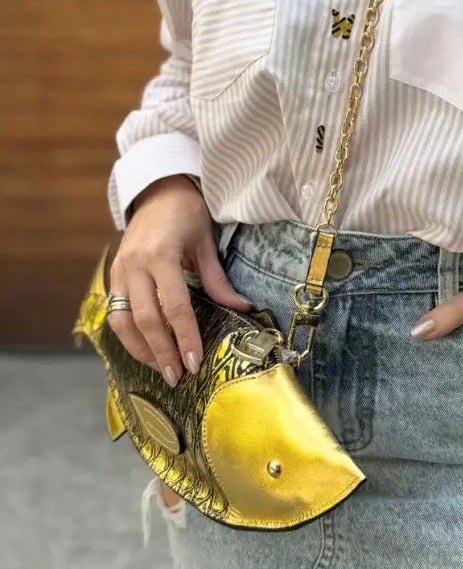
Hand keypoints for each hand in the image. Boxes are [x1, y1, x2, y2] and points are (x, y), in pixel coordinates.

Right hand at [106, 175, 251, 387]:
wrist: (157, 190)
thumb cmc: (187, 213)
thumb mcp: (206, 243)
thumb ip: (218, 280)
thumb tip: (244, 309)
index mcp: (161, 255)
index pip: (174, 306)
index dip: (184, 336)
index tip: (194, 362)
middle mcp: (135, 265)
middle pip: (146, 319)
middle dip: (162, 352)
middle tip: (177, 377)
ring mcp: (119, 270)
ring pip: (123, 321)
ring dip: (141, 349)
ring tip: (161, 368)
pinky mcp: (112, 274)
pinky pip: (115, 312)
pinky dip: (128, 335)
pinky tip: (145, 349)